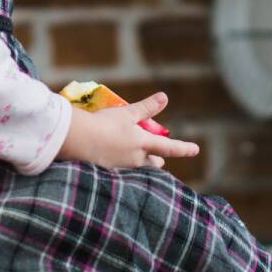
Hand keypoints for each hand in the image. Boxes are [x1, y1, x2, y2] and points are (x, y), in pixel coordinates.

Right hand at [57, 92, 199, 169]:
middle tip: (159, 159)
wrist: (75, 141)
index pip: (169, 147)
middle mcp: (134, 160)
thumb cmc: (103, 124)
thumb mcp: (126, 113)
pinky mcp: (107, 175)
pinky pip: (121, 173)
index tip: (196, 149)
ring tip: (136, 159)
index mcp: (142, 144)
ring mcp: (121, 170)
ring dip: (140, 165)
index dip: (184, 148)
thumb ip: (146, 108)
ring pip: (136, 170)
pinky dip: (122, 167)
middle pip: (153, 164)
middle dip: (156, 161)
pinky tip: (114, 162)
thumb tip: (165, 97)